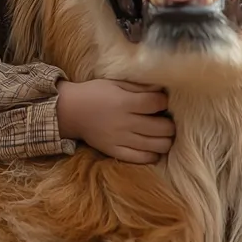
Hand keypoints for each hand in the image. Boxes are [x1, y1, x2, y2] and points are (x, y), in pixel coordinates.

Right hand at [56, 78, 174, 163]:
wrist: (70, 112)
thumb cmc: (95, 93)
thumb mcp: (115, 83)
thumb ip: (139, 86)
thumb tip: (162, 89)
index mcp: (124, 102)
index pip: (156, 103)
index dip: (164, 101)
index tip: (163, 101)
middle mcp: (124, 122)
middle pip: (162, 127)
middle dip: (171, 124)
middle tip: (168, 120)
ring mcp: (120, 139)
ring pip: (156, 145)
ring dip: (166, 140)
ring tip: (165, 135)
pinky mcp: (115, 152)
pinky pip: (141, 159)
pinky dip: (153, 155)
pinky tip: (155, 149)